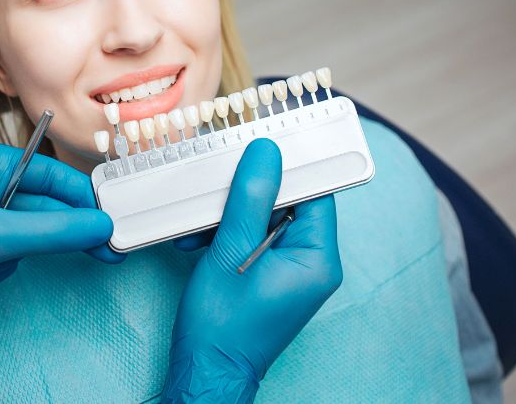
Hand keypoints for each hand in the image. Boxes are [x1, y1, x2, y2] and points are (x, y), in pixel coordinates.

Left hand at [0, 136, 121, 372]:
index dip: (81, 197)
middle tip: (105, 250)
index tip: (110, 219)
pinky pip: (10, 249)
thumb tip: (100, 226)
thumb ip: (53, 231)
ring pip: (28, 230)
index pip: (48, 173)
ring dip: (20, 253)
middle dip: (63, 231)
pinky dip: (3, 265)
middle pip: (42, 203)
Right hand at [163, 139, 341, 400]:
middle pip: (288, 202)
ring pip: (266, 218)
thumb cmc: (220, 325)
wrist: (205, 371)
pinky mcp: (271, 275)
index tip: (262, 144)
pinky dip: (227, 233)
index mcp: (317, 258)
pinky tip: (198, 240)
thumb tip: (267, 152)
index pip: (315, 191)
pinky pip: (254, 238)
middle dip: (246, 194)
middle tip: (216, 187)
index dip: (289, 165)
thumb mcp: (231, 252)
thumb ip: (251, 199)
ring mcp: (292, 271)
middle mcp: (312, 263)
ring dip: (229, 214)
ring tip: (198, 226)